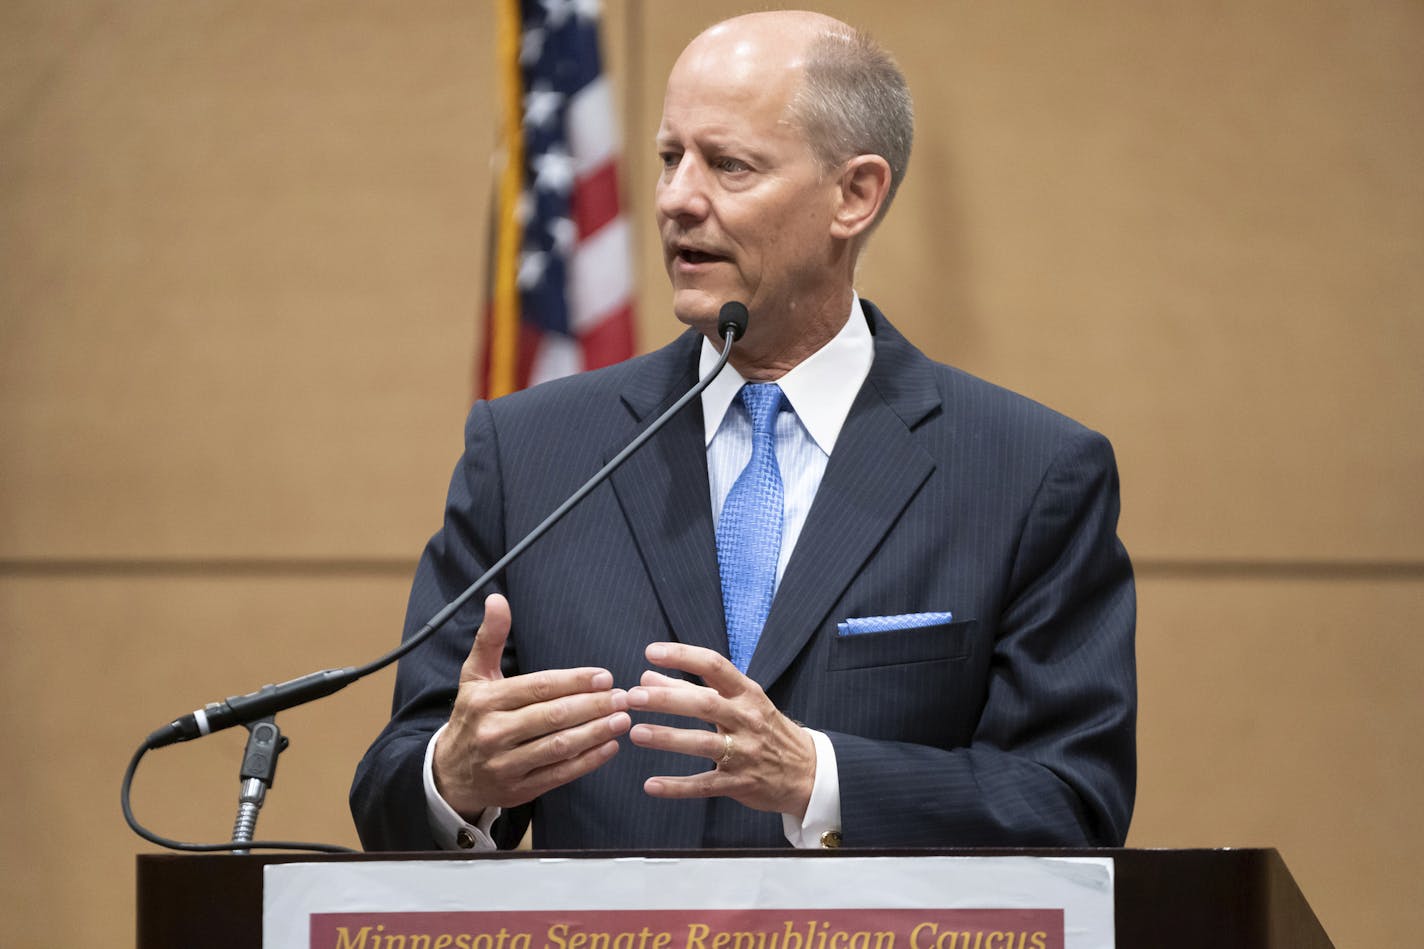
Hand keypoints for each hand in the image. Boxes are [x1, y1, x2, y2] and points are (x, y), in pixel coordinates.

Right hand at [432, 594, 631, 818]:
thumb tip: (496, 598)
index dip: (575, 681)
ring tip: (622, 719)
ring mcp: (505, 765)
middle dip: (593, 706)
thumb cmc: (472, 716)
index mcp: (485, 701)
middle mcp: (493, 733)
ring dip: (596, 732)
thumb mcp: (474, 675)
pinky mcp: (519, 789)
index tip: (605, 676)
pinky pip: (559, 775)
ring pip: (559, 746)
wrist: (449, 775)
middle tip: (624, 697)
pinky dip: (588, 761)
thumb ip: (490, 637)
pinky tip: (609, 746)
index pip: (538, 687)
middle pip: (552, 717)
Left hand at [626, 642, 815, 818]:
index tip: (651, 652)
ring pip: (703, 743)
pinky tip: (651, 785)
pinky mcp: (740, 783)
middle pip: (705, 704)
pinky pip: (705, 784)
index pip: (714, 666)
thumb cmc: (765, 728)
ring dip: (668, 737)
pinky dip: (677, 786)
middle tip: (634, 695)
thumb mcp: (739, 702)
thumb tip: (648, 676)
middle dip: (667, 699)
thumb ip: (694, 687)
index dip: (683, 656)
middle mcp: (747, 719)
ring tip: (636, 733)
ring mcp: (745, 753)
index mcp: (747, 693)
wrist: (807, 771)